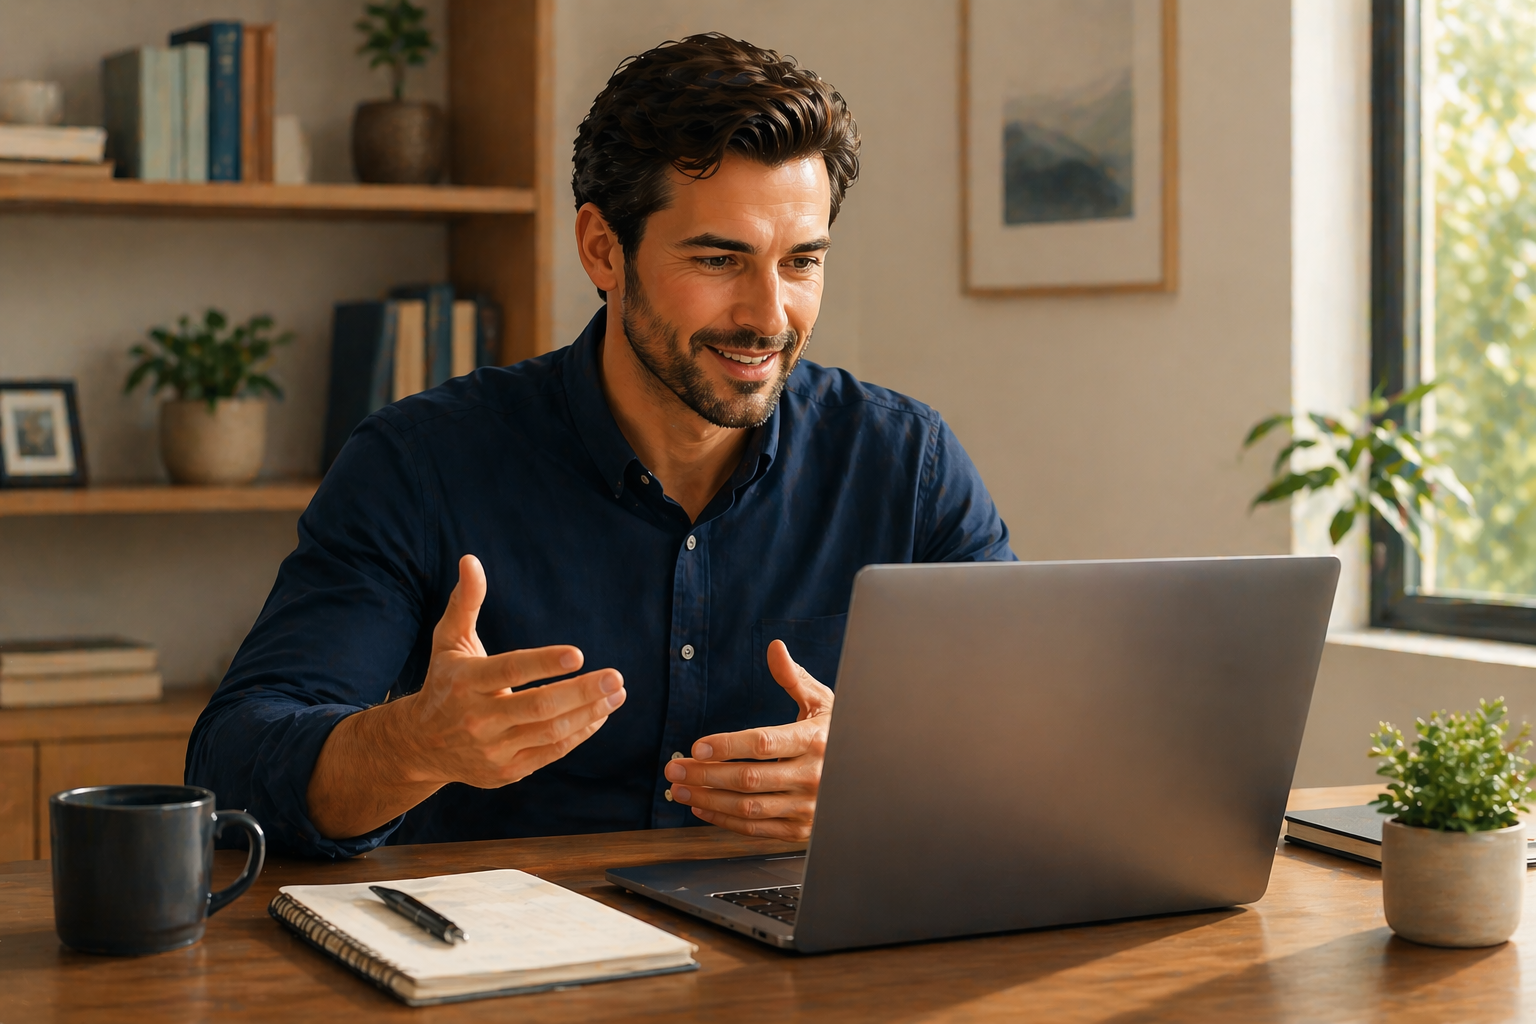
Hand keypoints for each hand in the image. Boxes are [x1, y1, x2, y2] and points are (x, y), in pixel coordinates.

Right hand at [308, 554, 625, 837]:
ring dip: (589, 713)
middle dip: (582, 692)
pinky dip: (579, 734)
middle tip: (616, 676)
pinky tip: (600, 714)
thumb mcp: (449, 641)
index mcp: (464, 682)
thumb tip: (471, 560)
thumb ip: (465, 602)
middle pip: (539, 707)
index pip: (510, 671)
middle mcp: (477, 719)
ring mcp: (492, 750)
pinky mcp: (506, 772)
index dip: (544, 663)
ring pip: (550, 733)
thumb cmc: (445, 682)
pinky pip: (551, 752)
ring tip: (618, 693)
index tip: (578, 654)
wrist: (419, 745)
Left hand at [663, 639, 832, 841]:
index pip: (764, 744)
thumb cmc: (837, 734)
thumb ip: (794, 678)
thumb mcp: (823, 703)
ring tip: (679, 789)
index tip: (696, 746)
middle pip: (749, 779)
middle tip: (673, 769)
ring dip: (708, 799)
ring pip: (748, 808)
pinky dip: (724, 820)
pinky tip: (701, 807)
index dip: (727, 745)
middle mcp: (813, 776)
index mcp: (816, 740)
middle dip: (705, 774)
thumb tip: (774, 648)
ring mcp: (808, 807)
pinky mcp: (801, 830)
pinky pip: (755, 829)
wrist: (870, 775)